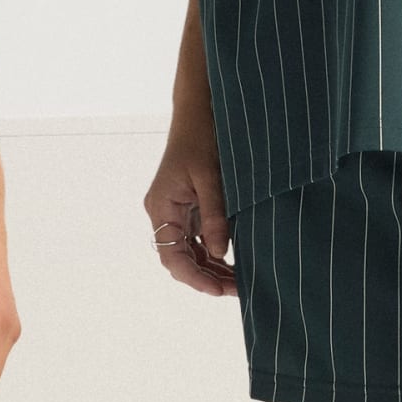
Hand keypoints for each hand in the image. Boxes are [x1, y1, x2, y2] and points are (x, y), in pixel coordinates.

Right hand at [144, 107, 234, 295]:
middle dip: (207, 278)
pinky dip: (212, 253)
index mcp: (161, 206)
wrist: (198, 110)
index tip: (218, 290)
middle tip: (238, 290)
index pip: (171, 255)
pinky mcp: (187, 208)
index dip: (194, 277)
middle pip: (180, 259)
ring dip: (211, 268)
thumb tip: (220, 254)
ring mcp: (175, 211)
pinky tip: (233, 263)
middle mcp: (164, 213)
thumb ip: (214, 216)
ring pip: (189, 253)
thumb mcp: (210, 177)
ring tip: (240, 282)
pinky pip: (196, 240)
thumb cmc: (201, 137)